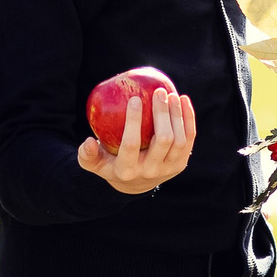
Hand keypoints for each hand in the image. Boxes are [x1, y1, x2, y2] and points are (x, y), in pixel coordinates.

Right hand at [77, 88, 196, 194]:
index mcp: (127, 171)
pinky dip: (188, 119)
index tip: (134, 98)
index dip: (133, 121)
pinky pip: (189, 139)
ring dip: (177, 115)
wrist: (135, 185)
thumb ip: (87, 155)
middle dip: (162, 114)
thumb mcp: (94, 163)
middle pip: (162, 140)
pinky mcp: (180, 164)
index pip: (131, 144)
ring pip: (179, 140)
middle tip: (158, 92)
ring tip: (171, 94)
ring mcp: (168, 169)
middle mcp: (150, 172)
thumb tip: (87, 141)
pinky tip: (183, 100)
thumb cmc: (110, 164)